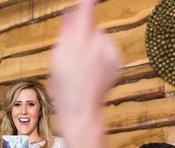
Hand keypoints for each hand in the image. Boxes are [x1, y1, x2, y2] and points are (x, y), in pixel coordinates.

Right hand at [50, 0, 120, 120]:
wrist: (82, 111)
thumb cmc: (65, 89)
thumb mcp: (56, 61)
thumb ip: (65, 34)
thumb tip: (70, 14)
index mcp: (78, 44)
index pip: (86, 11)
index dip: (87, 3)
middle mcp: (97, 46)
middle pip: (90, 26)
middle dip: (81, 33)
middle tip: (71, 55)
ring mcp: (109, 54)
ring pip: (99, 38)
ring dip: (90, 46)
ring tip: (82, 67)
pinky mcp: (117, 61)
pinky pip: (107, 49)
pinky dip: (100, 56)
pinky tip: (93, 71)